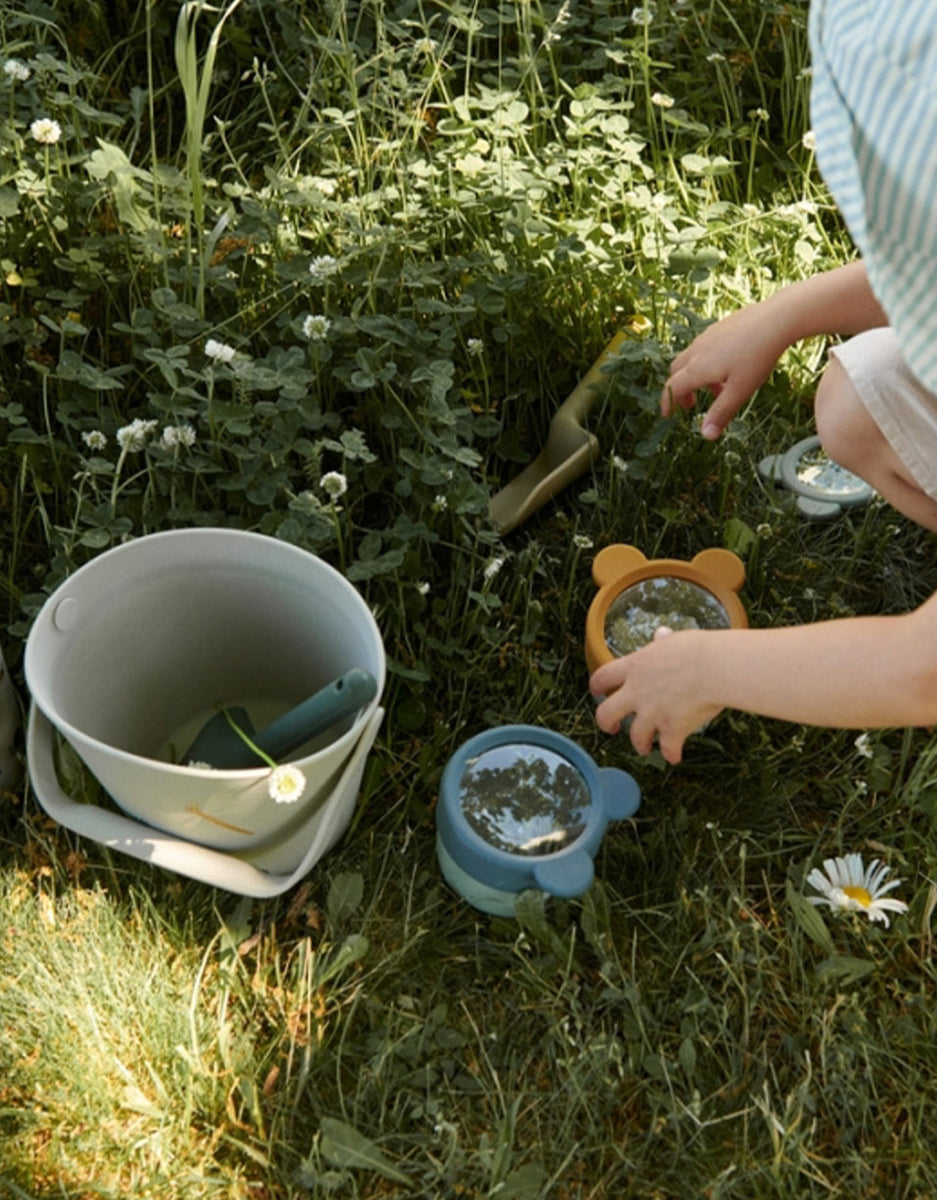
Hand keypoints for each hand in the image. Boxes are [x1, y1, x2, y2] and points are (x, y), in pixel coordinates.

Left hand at [589, 627, 722, 763]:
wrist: (715, 668)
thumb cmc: (698, 650)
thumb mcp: (674, 641)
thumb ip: (662, 643)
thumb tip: (660, 634)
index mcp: (634, 667)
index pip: (602, 677)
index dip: (597, 686)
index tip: (597, 691)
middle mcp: (637, 692)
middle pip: (606, 713)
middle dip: (606, 723)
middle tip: (611, 727)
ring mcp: (652, 713)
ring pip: (636, 736)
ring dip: (641, 744)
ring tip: (645, 747)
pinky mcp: (672, 730)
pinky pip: (668, 749)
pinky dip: (672, 754)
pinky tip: (675, 757)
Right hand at [661, 304, 788, 439]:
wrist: (777, 318)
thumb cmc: (757, 357)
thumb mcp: (740, 391)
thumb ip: (721, 413)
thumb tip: (705, 436)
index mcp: (698, 368)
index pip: (672, 387)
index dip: (668, 403)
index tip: (668, 415)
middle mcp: (697, 350)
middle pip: (677, 371)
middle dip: (681, 390)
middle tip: (692, 405)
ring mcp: (708, 336)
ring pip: (691, 359)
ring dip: (696, 377)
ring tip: (718, 389)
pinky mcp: (721, 326)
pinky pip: (704, 348)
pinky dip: (707, 363)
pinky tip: (729, 367)